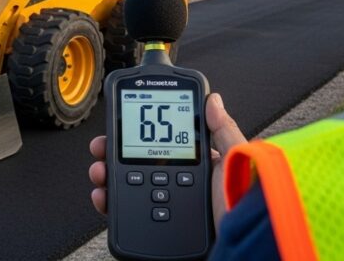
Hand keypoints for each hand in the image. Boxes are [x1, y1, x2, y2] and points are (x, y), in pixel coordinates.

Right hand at [88, 93, 247, 229]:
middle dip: (113, 151)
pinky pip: (126, 212)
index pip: (162, 142)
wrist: (239, 244)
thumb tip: (213, 100)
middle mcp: (179, 183)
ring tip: (100, 172)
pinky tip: (104, 196)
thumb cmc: (243, 205)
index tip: (121, 122)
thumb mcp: (236, 160)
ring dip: (105, 175)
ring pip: (126, 184)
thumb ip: (224, 130)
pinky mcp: (155, 225)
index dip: (138, 131)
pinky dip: (108, 202)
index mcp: (198, 165)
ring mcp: (165, 204)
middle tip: (102, 148)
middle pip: (136, 162)